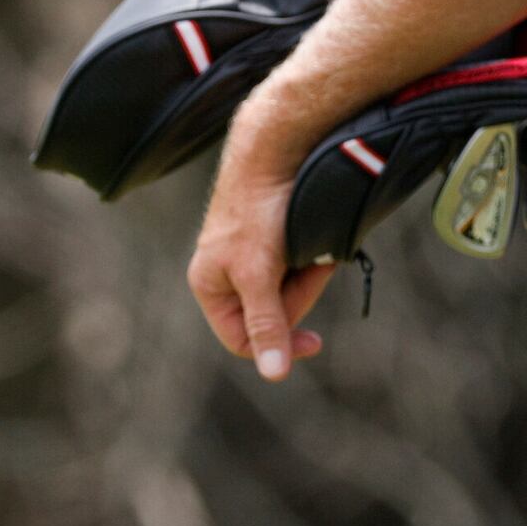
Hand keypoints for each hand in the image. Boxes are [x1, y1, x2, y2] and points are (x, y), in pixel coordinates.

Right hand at [185, 140, 337, 381]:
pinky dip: (313, 256)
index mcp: (210, 285)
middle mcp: (228, 273)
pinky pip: (300, 264)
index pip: (242, 339)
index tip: (315, 342)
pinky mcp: (276, 238)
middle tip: (309, 267)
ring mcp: (254, 255)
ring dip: (308, 273)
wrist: (276, 151)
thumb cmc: (256, 211)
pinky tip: (316, 241)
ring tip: (311, 249)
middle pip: (272, 313)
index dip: (278, 344)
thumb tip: (273, 374)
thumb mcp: (258, 273)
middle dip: (298, 294)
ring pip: (290, 289)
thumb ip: (266, 323)